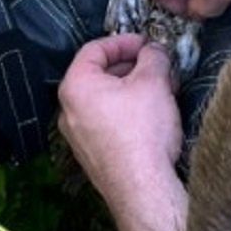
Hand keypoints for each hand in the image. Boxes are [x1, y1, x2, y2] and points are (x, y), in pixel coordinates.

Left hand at [59, 35, 182, 190]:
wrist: (142, 188)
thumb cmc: (142, 131)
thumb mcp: (153, 81)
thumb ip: (153, 57)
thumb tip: (154, 51)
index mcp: (75, 86)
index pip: (95, 49)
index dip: (124, 41)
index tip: (147, 44)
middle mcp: (68, 111)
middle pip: (99, 74)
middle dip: (132, 67)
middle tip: (158, 66)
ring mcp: (78, 136)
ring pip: (105, 100)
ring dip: (133, 89)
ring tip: (162, 91)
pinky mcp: (92, 156)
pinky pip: (107, 122)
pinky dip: (128, 111)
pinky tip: (153, 116)